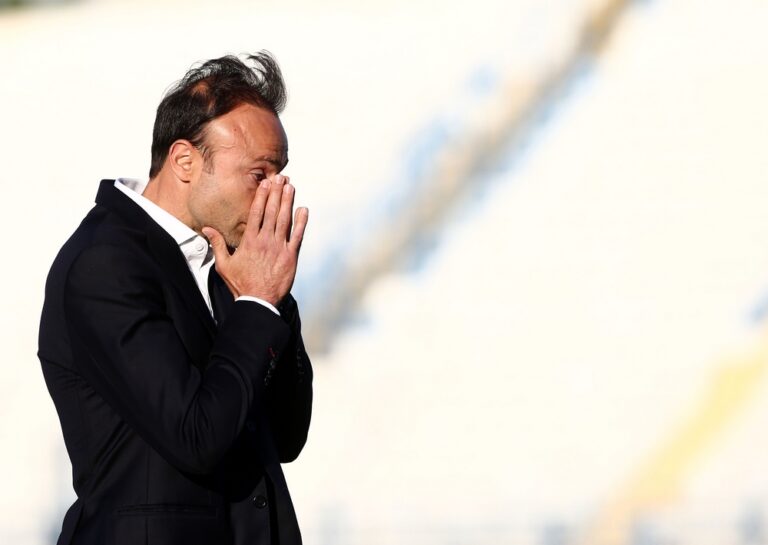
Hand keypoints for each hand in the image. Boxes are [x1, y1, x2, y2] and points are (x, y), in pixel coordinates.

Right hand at [202, 175, 307, 305]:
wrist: (258, 301)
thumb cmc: (240, 283)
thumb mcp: (223, 264)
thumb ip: (217, 244)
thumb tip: (206, 229)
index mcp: (249, 240)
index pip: (256, 213)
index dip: (262, 196)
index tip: (265, 183)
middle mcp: (265, 240)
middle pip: (272, 211)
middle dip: (276, 193)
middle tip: (281, 178)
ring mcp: (279, 247)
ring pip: (285, 220)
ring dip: (288, 202)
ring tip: (290, 187)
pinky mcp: (290, 256)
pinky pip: (297, 236)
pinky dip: (301, 222)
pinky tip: (303, 209)